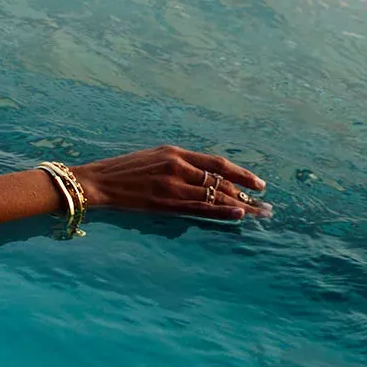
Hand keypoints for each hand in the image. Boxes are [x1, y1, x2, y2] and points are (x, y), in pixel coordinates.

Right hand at [71, 144, 269, 220]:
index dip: (242, 174)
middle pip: (221, 182)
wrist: (98, 182)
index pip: (218, 163)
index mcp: (175, 152)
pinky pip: (200, 208)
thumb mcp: (154, 157)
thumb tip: (208, 177)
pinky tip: (238, 214)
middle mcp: (177, 166)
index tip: (260, 184)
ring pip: (215, 196)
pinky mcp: (166, 203)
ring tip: (260, 214)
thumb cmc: (124, 170)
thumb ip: (180, 164)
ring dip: (241, 206)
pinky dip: (221, 211)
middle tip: (268, 205)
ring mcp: (172, 185)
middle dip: (248, 194)